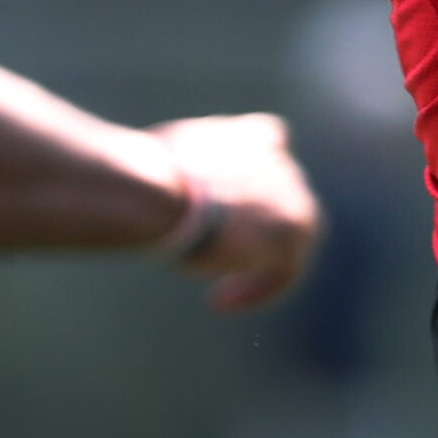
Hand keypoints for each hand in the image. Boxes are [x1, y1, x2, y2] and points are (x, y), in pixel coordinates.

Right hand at [151, 113, 322, 312]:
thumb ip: (191, 172)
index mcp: (252, 137)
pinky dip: (254, 290)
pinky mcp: (289, 236)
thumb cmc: (144, 177)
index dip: (262, 170)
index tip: (237, 201)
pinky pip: (284, 272)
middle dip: (259, 228)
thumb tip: (167, 190)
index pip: (275, 142)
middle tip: (222, 255)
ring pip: (292, 240)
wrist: (158, 191)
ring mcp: (293, 199)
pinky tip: (219, 301)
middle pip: (288, 199)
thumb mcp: (164, 162)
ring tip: (219, 291)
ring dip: (258, 265)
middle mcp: (281, 164)